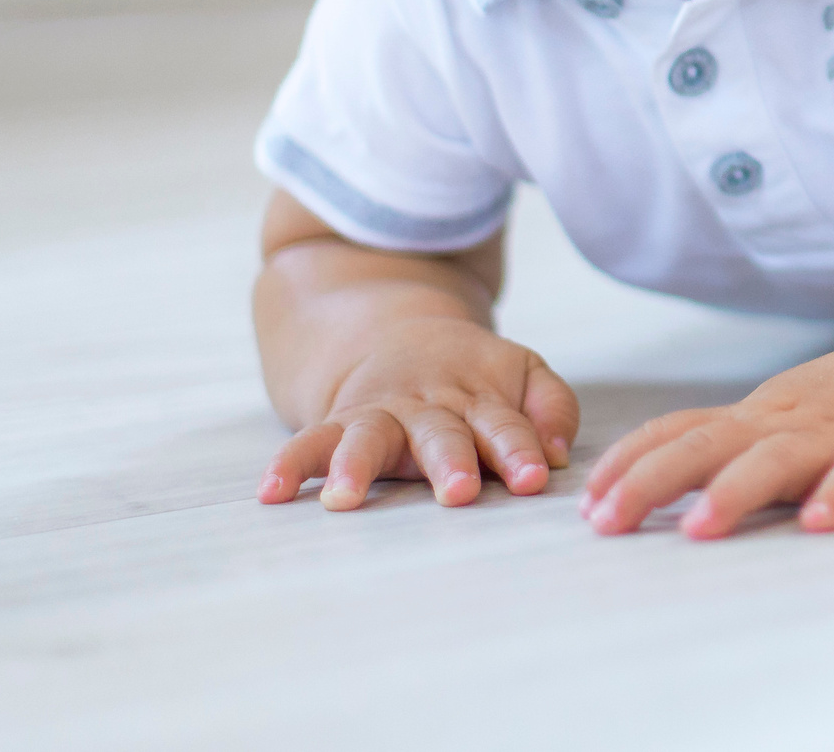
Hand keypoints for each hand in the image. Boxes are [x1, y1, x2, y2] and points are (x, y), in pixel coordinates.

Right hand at [257, 316, 578, 510]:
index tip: (535, 477)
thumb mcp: (523, 372)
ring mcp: (381, 417)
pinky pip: (310, 443)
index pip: (505, 426)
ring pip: (369, 437)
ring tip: (345, 497)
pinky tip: (272, 492)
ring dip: (357, 466)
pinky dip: (290, 464)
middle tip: (459, 490)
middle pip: (441, 435)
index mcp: (481, 398)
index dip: (520, 450)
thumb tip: (561, 452)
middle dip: (450, 462)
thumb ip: (552, 406)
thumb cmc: (473, 375)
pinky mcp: (339, 426)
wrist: (398, 336)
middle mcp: (428, 409)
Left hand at [579, 342, 833, 538]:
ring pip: (776, 460)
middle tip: (609, 523)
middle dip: (652, 483)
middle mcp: (782, 423)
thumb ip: (724, 446)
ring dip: (734, 492)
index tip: (586, 504)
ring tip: (698, 529)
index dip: (627, 463)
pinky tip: (818, 524)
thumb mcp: (776, 416)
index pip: (676, 431)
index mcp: (753, 417)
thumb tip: (644, 488)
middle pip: (707, 445)